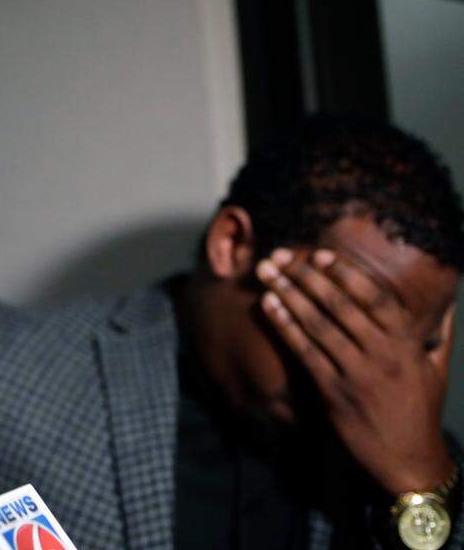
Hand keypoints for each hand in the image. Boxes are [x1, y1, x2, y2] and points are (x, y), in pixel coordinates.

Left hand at [257, 248, 454, 495]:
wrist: (408, 460)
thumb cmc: (421, 410)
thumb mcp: (437, 369)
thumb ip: (438, 332)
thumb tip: (448, 300)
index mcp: (407, 344)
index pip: (375, 299)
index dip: (347, 274)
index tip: (321, 254)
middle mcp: (382, 354)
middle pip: (340, 306)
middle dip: (307, 276)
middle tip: (281, 254)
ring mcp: (356, 373)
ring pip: (318, 325)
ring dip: (289, 294)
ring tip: (268, 272)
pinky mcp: (333, 392)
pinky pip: (304, 352)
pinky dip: (285, 326)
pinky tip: (269, 306)